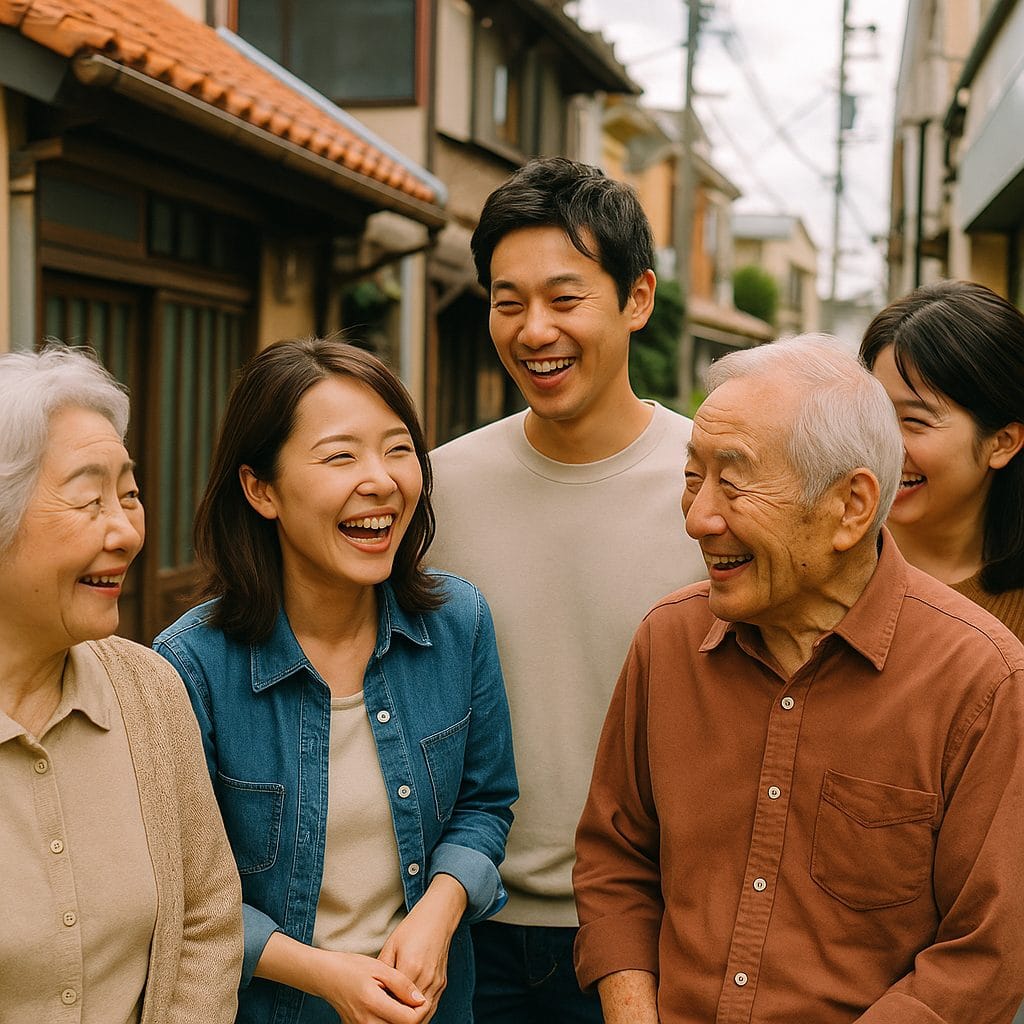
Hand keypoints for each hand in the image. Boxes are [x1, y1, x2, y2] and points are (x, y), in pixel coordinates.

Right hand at [309, 948, 427, 1023]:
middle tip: (415, 1001)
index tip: (422, 997)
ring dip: (402, 1021)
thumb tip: (420, 1000)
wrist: (326, 976)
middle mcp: (366, 1022)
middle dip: (413, 1017)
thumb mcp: (380, 968)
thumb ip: (401, 984)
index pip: (409, 1020)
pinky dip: (391, 1022)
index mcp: (373, 1003)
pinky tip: (393, 1009)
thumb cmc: (352, 967)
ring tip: (404, 1004)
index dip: (421, 1010)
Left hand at [378, 874, 467, 1020]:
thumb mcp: (391, 946)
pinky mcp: (442, 983)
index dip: (387, 1012)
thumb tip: (373, 991)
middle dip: (399, 1020)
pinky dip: (421, 1013)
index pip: (397, 1003)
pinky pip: (432, 1006)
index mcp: (411, 967)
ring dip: (411, 1020)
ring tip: (396, 1017)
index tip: (377, 1012)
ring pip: (425, 1015)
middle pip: (414, 1016)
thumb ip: (383, 970)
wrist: (438, 918)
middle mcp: (426, 978)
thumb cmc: (412, 929)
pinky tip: (409, 1011)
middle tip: (385, 1018)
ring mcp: (436, 982)